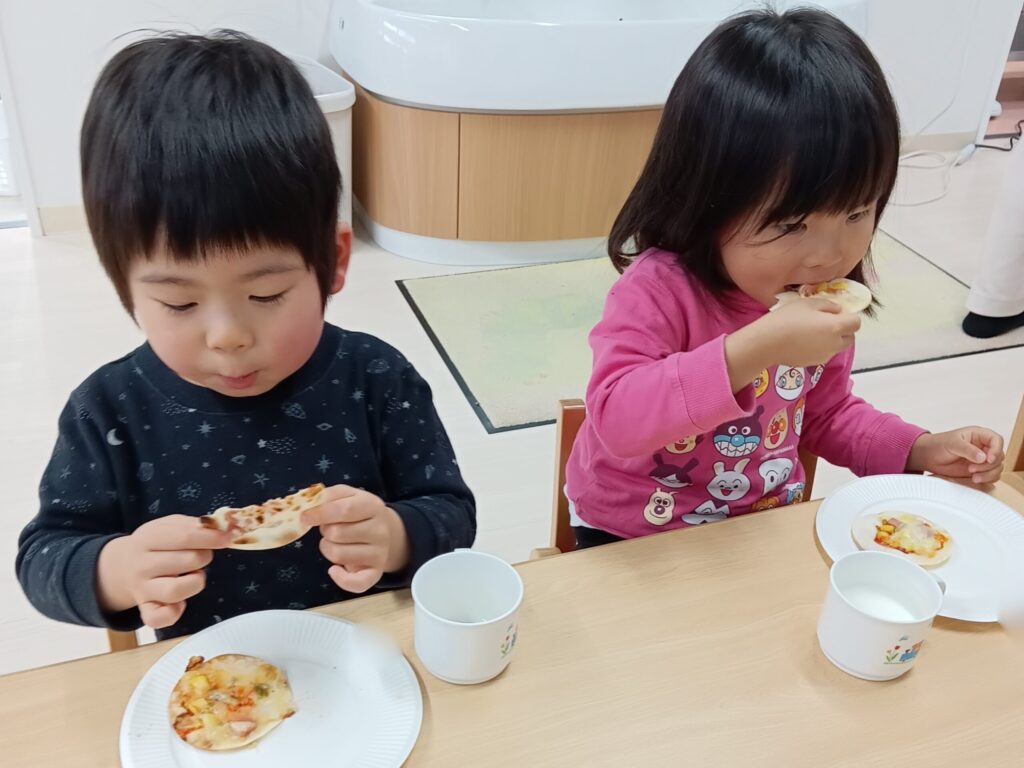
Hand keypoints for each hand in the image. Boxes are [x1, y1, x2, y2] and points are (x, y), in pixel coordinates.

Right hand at [96, 515, 231, 628]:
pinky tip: (181, 603)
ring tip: (194, 575)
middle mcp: (142, 565)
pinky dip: (174, 613)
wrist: (121, 566)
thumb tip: (223, 527)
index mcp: (148, 539)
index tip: (228, 537)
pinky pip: (158, 619)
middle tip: (202, 555)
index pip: (184, 537)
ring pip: (175, 591)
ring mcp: (142, 589)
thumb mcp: (168, 526)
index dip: (211, 537)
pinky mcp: (145, 609)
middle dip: (204, 557)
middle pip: (186, 561)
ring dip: (195, 582)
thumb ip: (194, 525)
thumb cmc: (155, 543)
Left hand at [301, 486, 410, 593]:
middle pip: (338, 533)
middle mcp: (380, 530)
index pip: (345, 510)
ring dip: (328, 548)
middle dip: (325, 531)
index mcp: (373, 506)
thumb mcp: (347, 495)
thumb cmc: (358, 512)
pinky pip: (357, 583)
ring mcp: (379, 553)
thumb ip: (328, 495)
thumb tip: (309, 506)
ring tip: (335, 542)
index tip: (304, 517)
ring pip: (338, 555)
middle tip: (330, 528)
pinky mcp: (375, 573)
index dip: (321, 513)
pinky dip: (341, 579)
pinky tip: (334, 570)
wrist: (385, 531)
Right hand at [725, 299, 859, 389]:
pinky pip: (823, 353)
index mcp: (836, 326)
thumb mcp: (808, 303)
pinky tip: (803, 342)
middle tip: (826, 322)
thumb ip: (828, 305)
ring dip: (832, 340)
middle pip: (850, 338)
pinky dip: (820, 348)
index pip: (856, 322)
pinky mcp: (814, 363)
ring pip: (837, 347)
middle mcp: (835, 343)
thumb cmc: (787, 319)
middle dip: (844, 330)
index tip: (836, 313)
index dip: (849, 316)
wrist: (767, 343)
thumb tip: (837, 311)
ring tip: (812, 332)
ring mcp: (825, 355)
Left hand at [906, 428, 1004, 483]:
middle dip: (989, 465)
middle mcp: (983, 447)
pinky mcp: (979, 470)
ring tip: (973, 476)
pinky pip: (991, 476)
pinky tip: (974, 479)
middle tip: (972, 469)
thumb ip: (967, 449)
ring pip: (997, 468)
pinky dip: (986, 479)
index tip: (989, 459)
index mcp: (979, 435)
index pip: (996, 440)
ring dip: (988, 474)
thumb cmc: (938, 445)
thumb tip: (983, 457)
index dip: (996, 450)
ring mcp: (982, 460)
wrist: (928, 456)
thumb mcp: (952, 443)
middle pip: (999, 456)